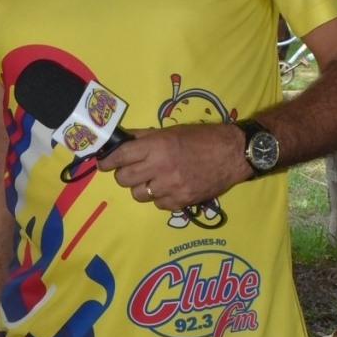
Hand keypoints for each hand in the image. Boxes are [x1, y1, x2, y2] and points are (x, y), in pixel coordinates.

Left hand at [98, 123, 249, 208]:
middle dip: (124, 175)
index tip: (103, 164)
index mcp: (156, 146)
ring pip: (139, 195)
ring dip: (142, 188)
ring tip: (153, 180)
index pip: (121, 156)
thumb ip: (145, 137)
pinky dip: (160, 198)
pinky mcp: (181, 201)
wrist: (233, 154)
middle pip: (124, 180)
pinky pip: (158, 205)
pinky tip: (170, 188)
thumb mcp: (171, 131)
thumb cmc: (202, 138)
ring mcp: (171, 187)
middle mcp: (160, 167)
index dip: (107, 162)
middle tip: (132, 171)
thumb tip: (121, 140)